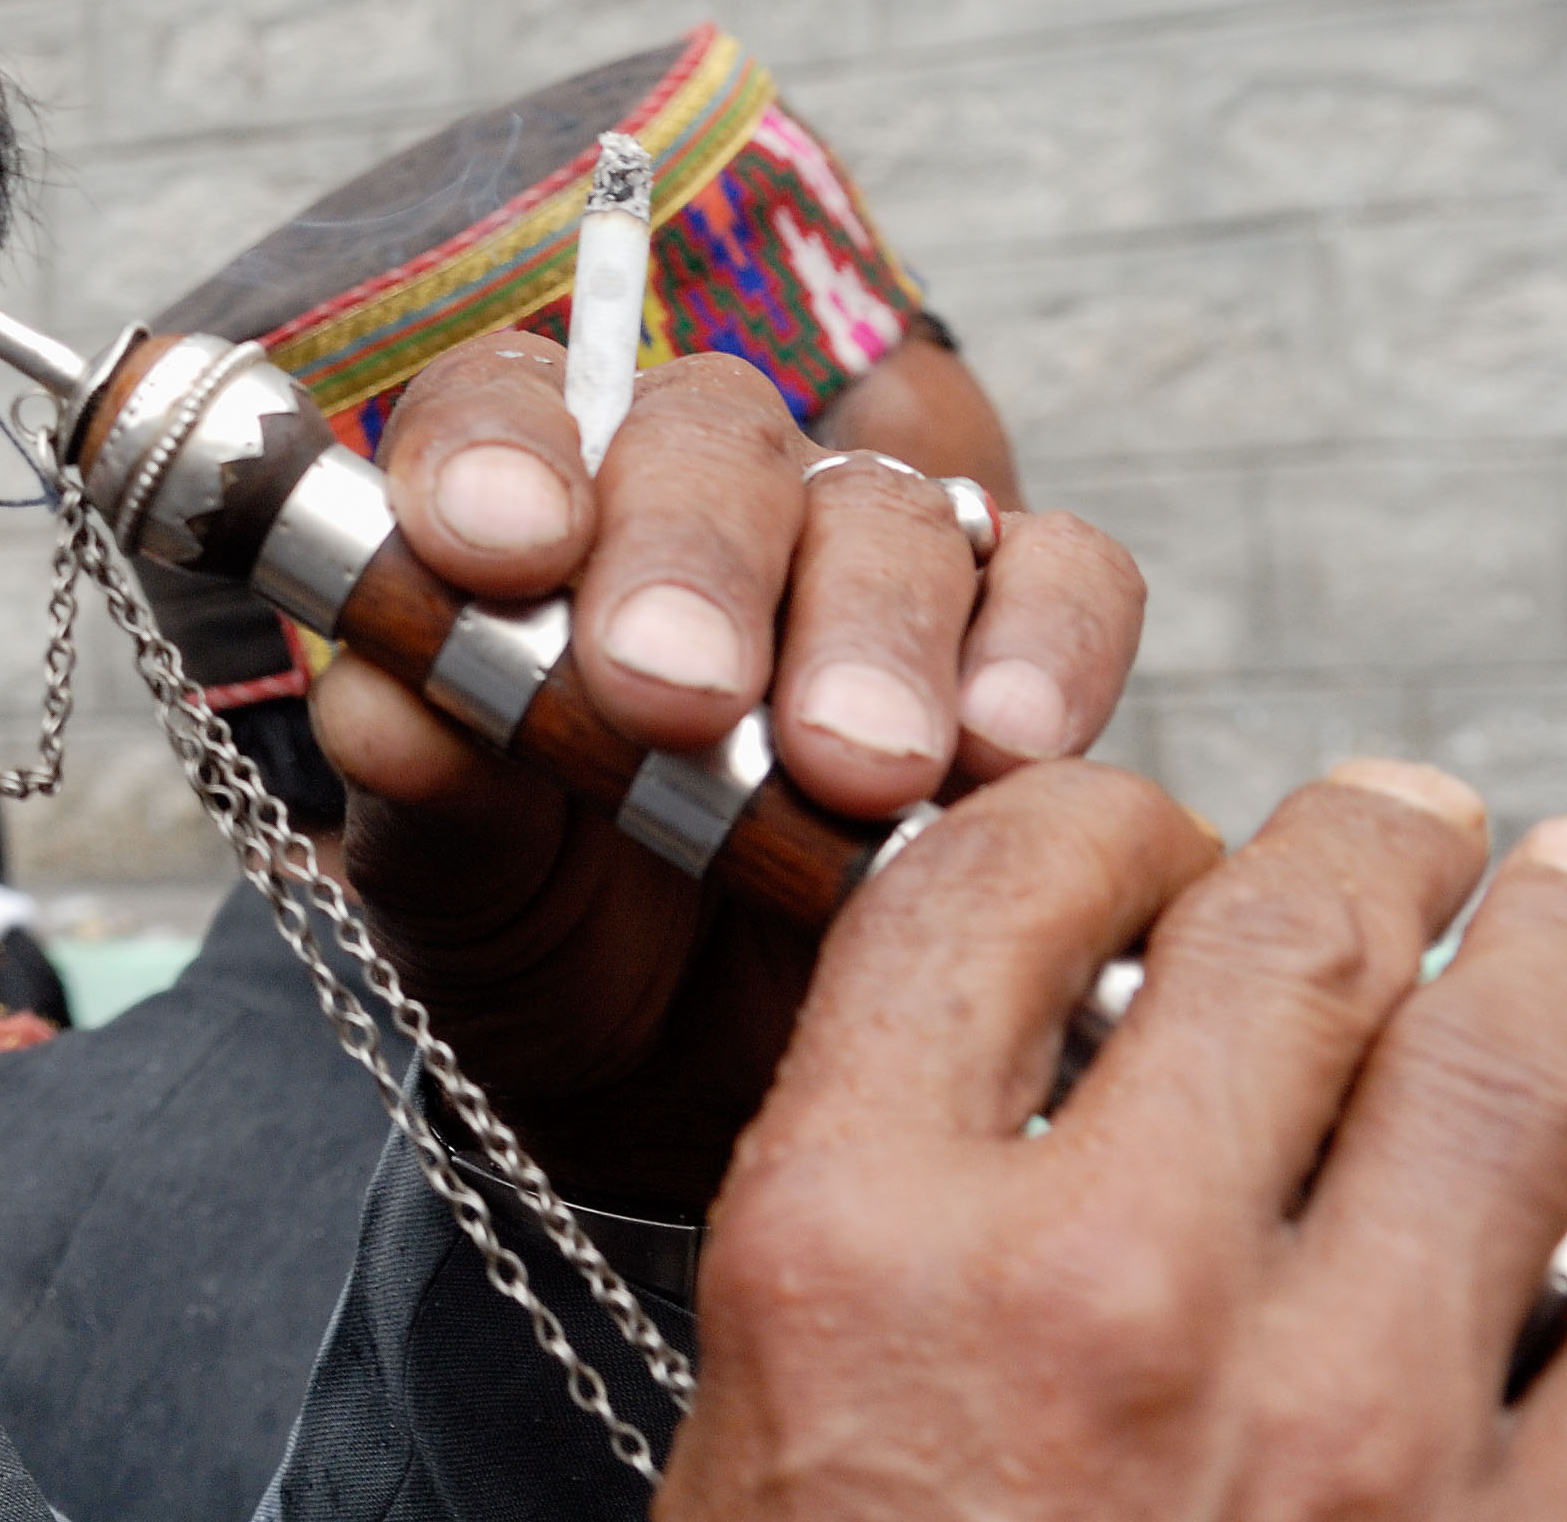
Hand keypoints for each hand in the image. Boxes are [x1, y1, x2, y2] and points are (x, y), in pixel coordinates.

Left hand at [308, 335, 1145, 1200]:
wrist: (682, 1083)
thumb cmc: (540, 935)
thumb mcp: (448, 884)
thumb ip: (418, 781)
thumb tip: (390, 702)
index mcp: (522, 519)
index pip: (499, 407)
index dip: (498, 452)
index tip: (500, 547)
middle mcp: (691, 506)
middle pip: (708, 440)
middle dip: (692, 562)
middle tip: (676, 696)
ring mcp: (857, 561)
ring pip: (884, 510)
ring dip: (869, 633)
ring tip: (851, 768)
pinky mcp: (1003, 646)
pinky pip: (1059, 577)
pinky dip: (1044, 646)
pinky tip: (1011, 752)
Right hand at [664, 761, 1566, 1518]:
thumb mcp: (757, 1395)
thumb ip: (878, 1204)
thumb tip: (1037, 1063)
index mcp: (866, 1240)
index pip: (998, 890)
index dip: (1093, 816)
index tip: (1139, 828)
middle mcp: (1103, 1299)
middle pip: (1282, 947)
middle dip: (1362, 842)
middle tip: (1402, 817)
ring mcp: (1340, 1427)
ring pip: (1502, 1083)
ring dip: (1546, 952)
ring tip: (1556, 894)